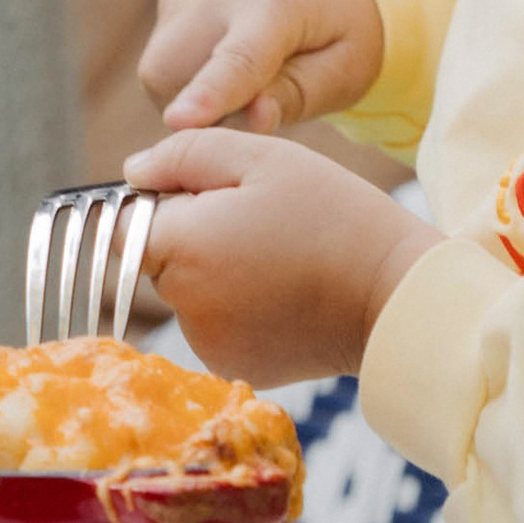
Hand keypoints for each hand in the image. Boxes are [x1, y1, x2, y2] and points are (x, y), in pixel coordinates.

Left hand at [124, 129, 436, 384]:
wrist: (395, 295)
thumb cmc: (334, 216)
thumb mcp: (264, 158)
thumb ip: (185, 156)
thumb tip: (133, 172)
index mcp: (182, 246)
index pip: (128, 223)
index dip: (165, 203)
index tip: (214, 198)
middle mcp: (183, 304)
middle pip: (158, 260)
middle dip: (194, 237)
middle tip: (261, 224)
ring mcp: (206, 343)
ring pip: (186, 294)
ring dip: (215, 273)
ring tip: (279, 259)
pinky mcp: (233, 366)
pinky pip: (214, 326)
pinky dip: (237, 309)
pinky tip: (284, 293)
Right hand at [140, 0, 385, 133]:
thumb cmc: (338, 32)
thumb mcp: (343, 71)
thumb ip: (297, 96)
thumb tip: (253, 120)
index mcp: (278, 5)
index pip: (239, 58)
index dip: (209, 94)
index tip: (179, 121)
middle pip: (181, 77)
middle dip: (209, 114)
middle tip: (261, 102)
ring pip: (161, 77)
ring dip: (196, 98)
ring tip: (247, 78)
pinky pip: (160, 66)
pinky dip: (188, 79)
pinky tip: (226, 60)